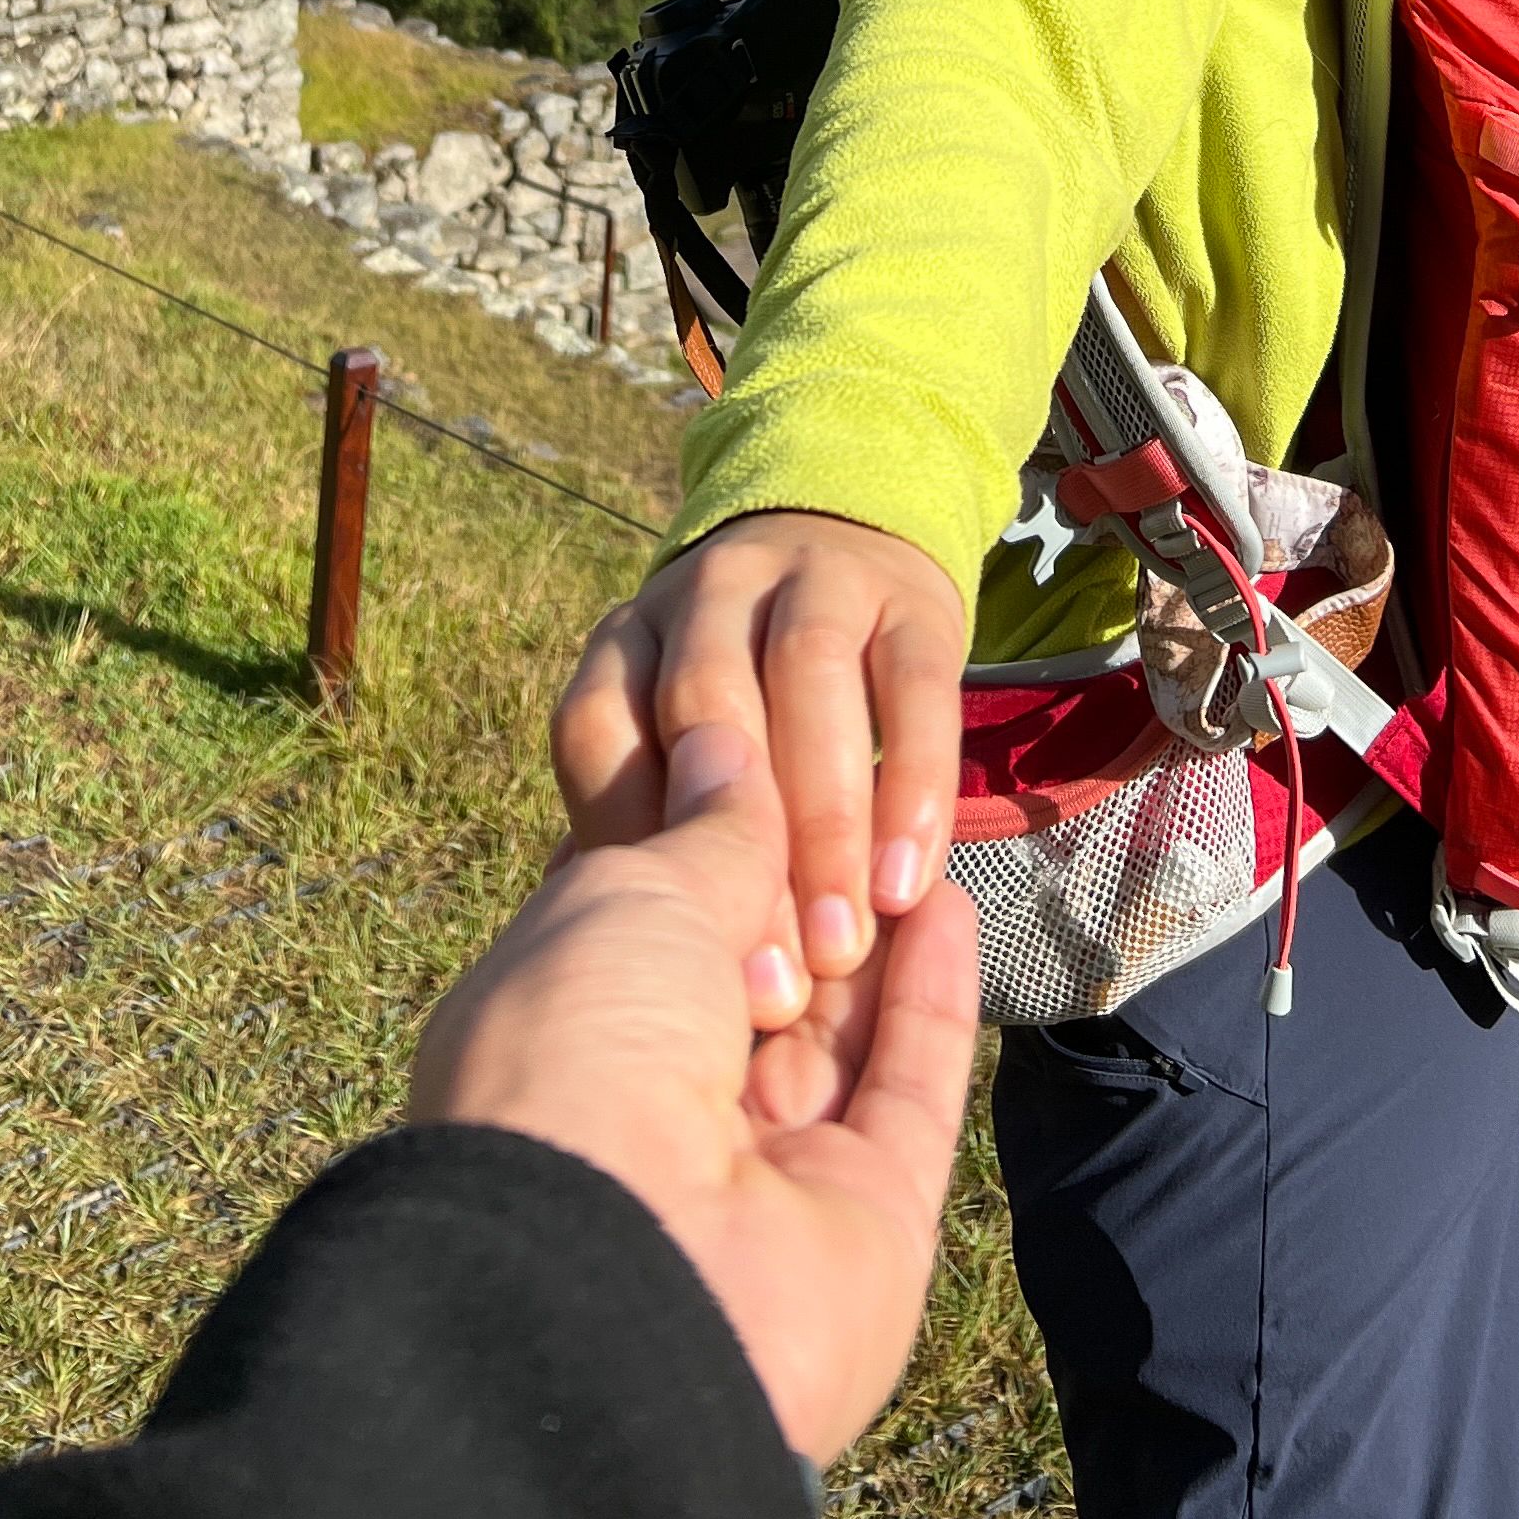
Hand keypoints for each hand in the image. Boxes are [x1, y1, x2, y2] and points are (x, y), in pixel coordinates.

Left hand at [410, 723, 978, 1466]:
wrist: (626, 1279)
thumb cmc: (580, 1059)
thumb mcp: (628, 899)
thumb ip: (704, 833)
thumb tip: (728, 748)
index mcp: (562, 1036)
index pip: (644, 923)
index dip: (702, 839)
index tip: (762, 748)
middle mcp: (656, 1109)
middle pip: (748, 979)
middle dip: (798, 887)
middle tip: (856, 785)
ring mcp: (766, 1171)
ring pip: (835, 1031)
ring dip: (872, 932)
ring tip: (915, 826)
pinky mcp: (868, 1214)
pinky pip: (909, 1087)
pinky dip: (931, 995)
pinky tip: (949, 900)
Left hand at [552, 511, 964, 1006]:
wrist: (859, 543)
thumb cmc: (750, 710)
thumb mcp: (679, 745)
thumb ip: (650, 824)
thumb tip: (611, 943)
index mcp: (628, 640)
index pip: (602, 729)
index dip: (633, 839)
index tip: (666, 953)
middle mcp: (708, 591)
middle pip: (705, 703)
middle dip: (736, 842)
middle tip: (773, 976)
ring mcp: (812, 578)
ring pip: (807, 679)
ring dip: (824, 822)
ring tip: (843, 943)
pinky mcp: (913, 598)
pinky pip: (916, 688)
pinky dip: (914, 788)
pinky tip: (909, 885)